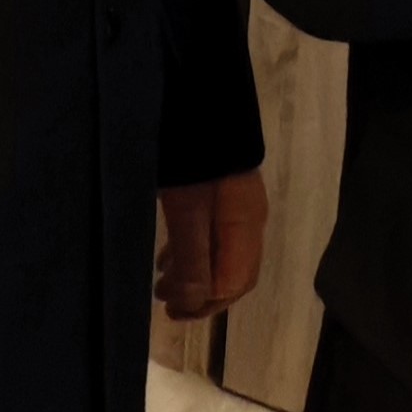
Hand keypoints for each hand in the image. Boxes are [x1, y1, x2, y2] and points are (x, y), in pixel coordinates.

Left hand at [156, 170, 269, 317]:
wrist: (197, 100)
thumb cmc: (192, 162)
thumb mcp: (187, 212)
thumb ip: (193, 258)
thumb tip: (195, 306)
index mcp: (246, 227)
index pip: (235, 282)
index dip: (205, 304)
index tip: (171, 311)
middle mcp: (249, 221)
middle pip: (233, 273)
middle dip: (202, 295)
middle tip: (166, 305)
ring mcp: (238, 205)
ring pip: (222, 255)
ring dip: (194, 275)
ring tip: (162, 285)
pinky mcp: (222, 193)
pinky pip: (213, 236)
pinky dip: (192, 253)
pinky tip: (168, 255)